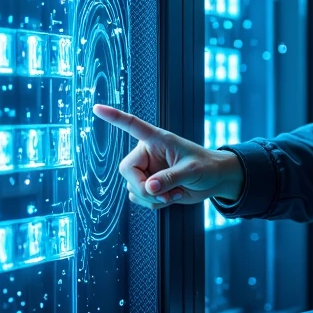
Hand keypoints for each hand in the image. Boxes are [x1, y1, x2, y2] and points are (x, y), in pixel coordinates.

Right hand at [92, 105, 244, 208]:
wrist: (214, 180)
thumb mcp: (192, 171)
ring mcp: (147, 170)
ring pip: (132, 188)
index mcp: (157, 139)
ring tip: (173, 193)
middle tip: (162, 194)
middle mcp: (148, 153)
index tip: (97, 108)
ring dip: (151, 198)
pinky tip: (170, 197)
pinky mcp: (149, 185)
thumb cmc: (207, 167)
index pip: (132, 125)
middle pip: (126, 170)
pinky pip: (139, 198)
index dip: (114, 117)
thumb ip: (171, 178)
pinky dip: (153, 203)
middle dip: (142, 187)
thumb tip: (149, 188)